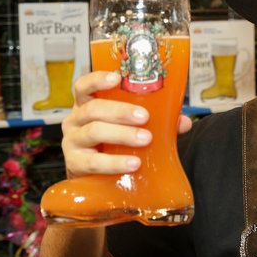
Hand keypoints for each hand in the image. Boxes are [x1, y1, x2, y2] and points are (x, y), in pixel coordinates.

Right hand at [61, 72, 191, 178]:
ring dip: (122, 134)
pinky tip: (132, 163)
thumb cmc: (112, 144)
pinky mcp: (74, 165)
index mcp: (87, 104)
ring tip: (146, 139)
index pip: (84, 86)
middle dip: (121, 111)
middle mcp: (76, 120)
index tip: (117, 78)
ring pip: (94, 132)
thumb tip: (184, 122)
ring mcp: (72, 142)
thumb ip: (157, 122)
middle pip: (93, 108)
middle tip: (145, 117)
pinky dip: (115, 162)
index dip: (98, 79)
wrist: (95, 178)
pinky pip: (93, 162)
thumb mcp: (130, 127)